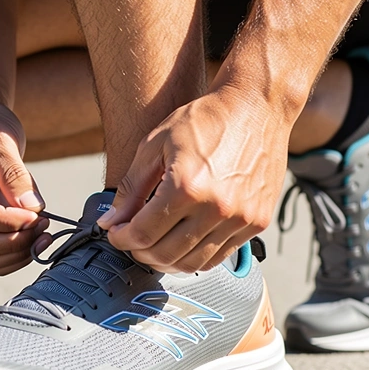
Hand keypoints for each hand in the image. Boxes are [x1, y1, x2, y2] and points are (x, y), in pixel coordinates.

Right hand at [0, 101, 48, 275]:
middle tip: (44, 227)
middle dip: (12, 242)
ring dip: (12, 254)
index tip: (37, 218)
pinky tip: (31, 240)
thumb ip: (15, 174)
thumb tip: (32, 209)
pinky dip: (8, 255)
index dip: (6, 222)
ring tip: (41, 235)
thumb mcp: (1, 139)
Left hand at [97, 87, 291, 272]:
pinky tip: (184, 239)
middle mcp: (215, 208)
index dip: (122, 239)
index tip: (116, 233)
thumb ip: (131, 187)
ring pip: (193, 263)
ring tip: (156, 243)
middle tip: (132, 240)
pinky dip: (197, 256)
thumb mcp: (155, 144)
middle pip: (166, 254)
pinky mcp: (257, 221)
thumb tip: (110, 222)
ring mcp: (240, 218)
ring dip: (167, 260)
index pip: (143, 234)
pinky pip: (221, 255)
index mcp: (186, 187)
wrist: (256, 106)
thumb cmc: (205, 118)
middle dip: (140, 252)